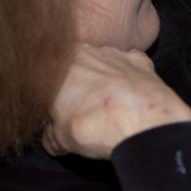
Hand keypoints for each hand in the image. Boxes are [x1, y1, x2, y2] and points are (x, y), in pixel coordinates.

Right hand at [43, 43, 190, 158]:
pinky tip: (132, 94)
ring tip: (110, 106)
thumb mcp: (59, 139)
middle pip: (77, 67)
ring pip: (105, 64)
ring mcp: (115, 53)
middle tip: (84, 110)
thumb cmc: (92, 125)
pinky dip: (131, 77)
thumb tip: (53, 138)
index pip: (50, 78)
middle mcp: (85, 51)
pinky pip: (132, 64)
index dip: (54, 98)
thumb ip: (52, 133)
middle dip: (80, 85)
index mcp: (58, 65)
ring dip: (106, 80)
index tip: (59, 113)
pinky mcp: (141, 60)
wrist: (140, 121)